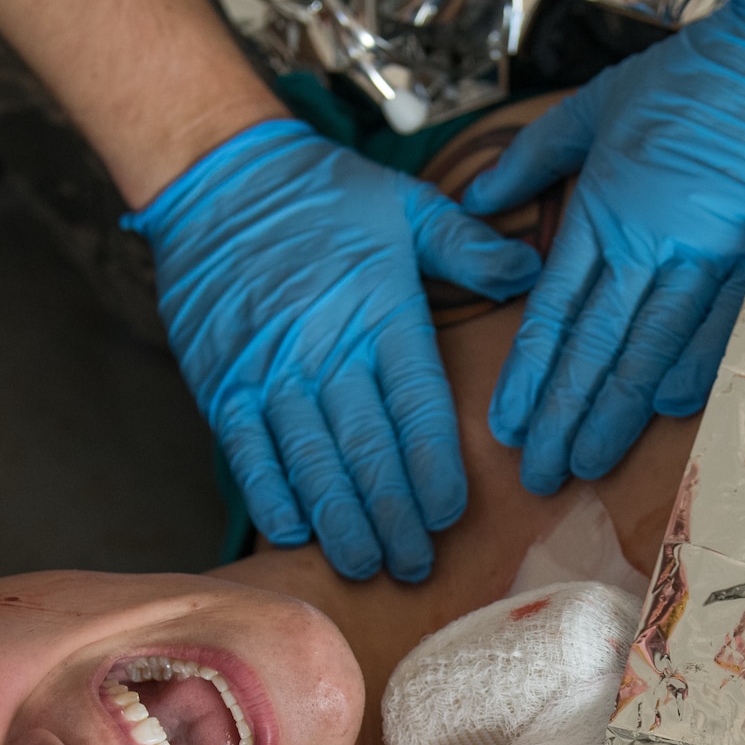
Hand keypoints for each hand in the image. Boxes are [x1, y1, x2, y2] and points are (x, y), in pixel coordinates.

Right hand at [125, 120, 540, 580]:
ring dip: (340, 523)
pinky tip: (296, 533)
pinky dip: (272, 498)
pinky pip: (249, 456)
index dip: (432, 469)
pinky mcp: (223, 386)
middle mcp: (324, 352)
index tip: (447, 514)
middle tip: (414, 567)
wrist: (217, 177)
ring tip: (365, 565)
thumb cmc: (321, 194)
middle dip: (394, 518)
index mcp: (380, 314)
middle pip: (366, 454)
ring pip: (312, 465)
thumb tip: (527, 270)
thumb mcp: (405, 204)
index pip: (415, 409)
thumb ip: (467, 245)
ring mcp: (269, 374)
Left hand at [462, 0, 744, 493]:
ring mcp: (707, 259)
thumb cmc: (690, 79)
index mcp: (604, 212)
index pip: (553, 313)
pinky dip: (690, 374)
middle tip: (539, 475)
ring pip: (649, 354)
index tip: (508, 425)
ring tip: (586, 462)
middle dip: (561, 418)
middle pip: (594, 349)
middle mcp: (649, 245)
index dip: (528, 376)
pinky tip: (661, 414)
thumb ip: (531, 158)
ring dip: (614, 416)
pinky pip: (719, 333)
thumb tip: (475, 199)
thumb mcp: (595, 105)